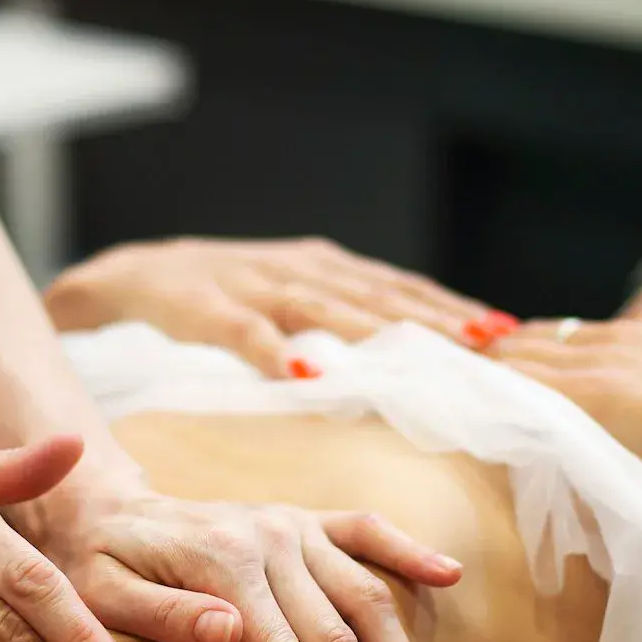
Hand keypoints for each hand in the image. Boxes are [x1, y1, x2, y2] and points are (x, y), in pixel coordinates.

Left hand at [26, 478, 462, 641]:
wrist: (99, 506)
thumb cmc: (93, 564)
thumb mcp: (100, 593)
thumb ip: (164, 615)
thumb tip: (229, 635)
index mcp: (222, 561)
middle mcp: (270, 538)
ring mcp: (292, 526)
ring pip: (365, 599)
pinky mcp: (304, 520)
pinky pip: (366, 531)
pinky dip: (409, 553)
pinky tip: (449, 578)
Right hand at [46, 237, 486, 376]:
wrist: (133, 275)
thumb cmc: (225, 296)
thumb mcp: (293, 298)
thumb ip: (347, 318)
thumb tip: (420, 354)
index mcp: (324, 266)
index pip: (400, 288)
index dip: (453, 308)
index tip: (508, 333)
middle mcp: (297, 268)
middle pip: (376, 295)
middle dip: (434, 319)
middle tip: (488, 345)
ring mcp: (252, 285)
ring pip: (323, 308)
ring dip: (372, 332)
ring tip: (418, 357)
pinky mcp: (206, 308)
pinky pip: (243, 333)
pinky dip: (273, 352)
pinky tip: (300, 375)